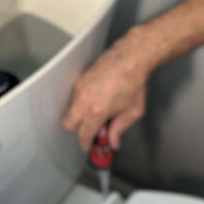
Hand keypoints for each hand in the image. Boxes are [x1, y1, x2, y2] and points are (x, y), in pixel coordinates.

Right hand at [62, 29, 150, 152]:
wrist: (132, 57)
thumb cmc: (134, 82)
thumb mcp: (133, 111)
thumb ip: (120, 129)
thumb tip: (114, 142)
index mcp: (97, 111)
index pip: (84, 134)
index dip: (86, 144)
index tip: (88, 146)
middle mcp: (84, 100)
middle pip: (69, 124)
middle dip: (79, 130)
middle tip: (93, 129)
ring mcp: (80, 88)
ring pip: (70, 109)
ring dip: (80, 115)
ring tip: (98, 111)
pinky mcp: (80, 78)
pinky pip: (74, 96)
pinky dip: (82, 102)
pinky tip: (97, 98)